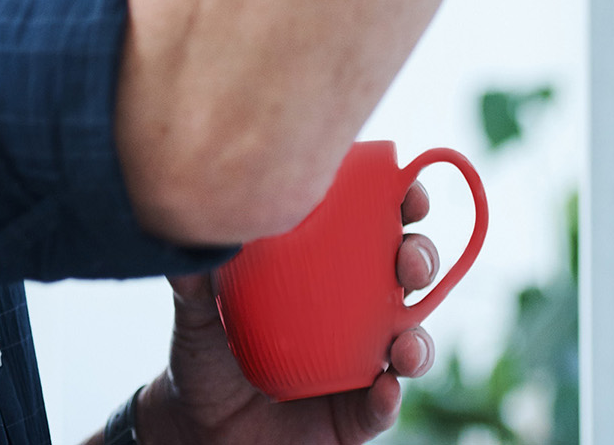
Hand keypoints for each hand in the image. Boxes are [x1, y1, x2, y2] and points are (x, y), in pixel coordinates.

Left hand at [138, 181, 440, 444]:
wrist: (201, 428)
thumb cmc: (208, 356)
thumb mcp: (199, 310)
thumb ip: (196, 274)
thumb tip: (191, 233)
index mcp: (329, 271)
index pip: (374, 226)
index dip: (401, 203)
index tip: (408, 192)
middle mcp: (356, 310)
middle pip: (407, 276)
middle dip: (421, 260)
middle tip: (410, 260)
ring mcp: (362, 362)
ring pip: (410, 342)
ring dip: (418, 339)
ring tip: (404, 342)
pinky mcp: (357, 414)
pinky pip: (381, 407)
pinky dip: (388, 399)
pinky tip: (383, 390)